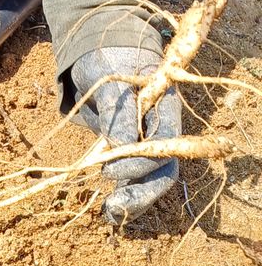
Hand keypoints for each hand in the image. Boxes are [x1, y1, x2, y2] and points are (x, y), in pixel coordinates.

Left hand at [71, 47, 180, 223]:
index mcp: (164, 107)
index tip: (107, 169)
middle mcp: (162, 127)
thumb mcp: (108, 79)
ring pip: (153, 178)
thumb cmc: (107, 60)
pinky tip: (109, 210)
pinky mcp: (134, 150)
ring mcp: (150, 140)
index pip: (163, 142)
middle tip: (113, 208)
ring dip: (134, 199)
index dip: (139, 162)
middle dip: (141, 192)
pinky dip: (125, 194)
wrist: (101, 51)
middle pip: (163, 168)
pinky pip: (137, 178)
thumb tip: (123, 144)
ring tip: (109, 215)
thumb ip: (118, 110)